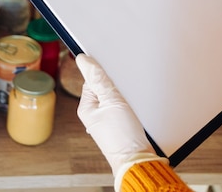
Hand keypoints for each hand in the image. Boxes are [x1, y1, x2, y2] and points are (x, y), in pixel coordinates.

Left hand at [76, 54, 164, 187]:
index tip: (114, 76)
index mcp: (86, 107)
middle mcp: (92, 115)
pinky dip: (126, 107)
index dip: (104, 75)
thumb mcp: (112, 100)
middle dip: (114, 87)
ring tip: (128, 107)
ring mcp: (104, 121)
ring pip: (112, 98)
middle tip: (122, 96)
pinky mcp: (116, 126)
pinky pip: (119, 109)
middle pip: (102, 88)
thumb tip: (83, 60)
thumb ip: (99, 79)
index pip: (91, 80)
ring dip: (122, 97)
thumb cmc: (124, 136)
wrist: (137, 160)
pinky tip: (132, 112)